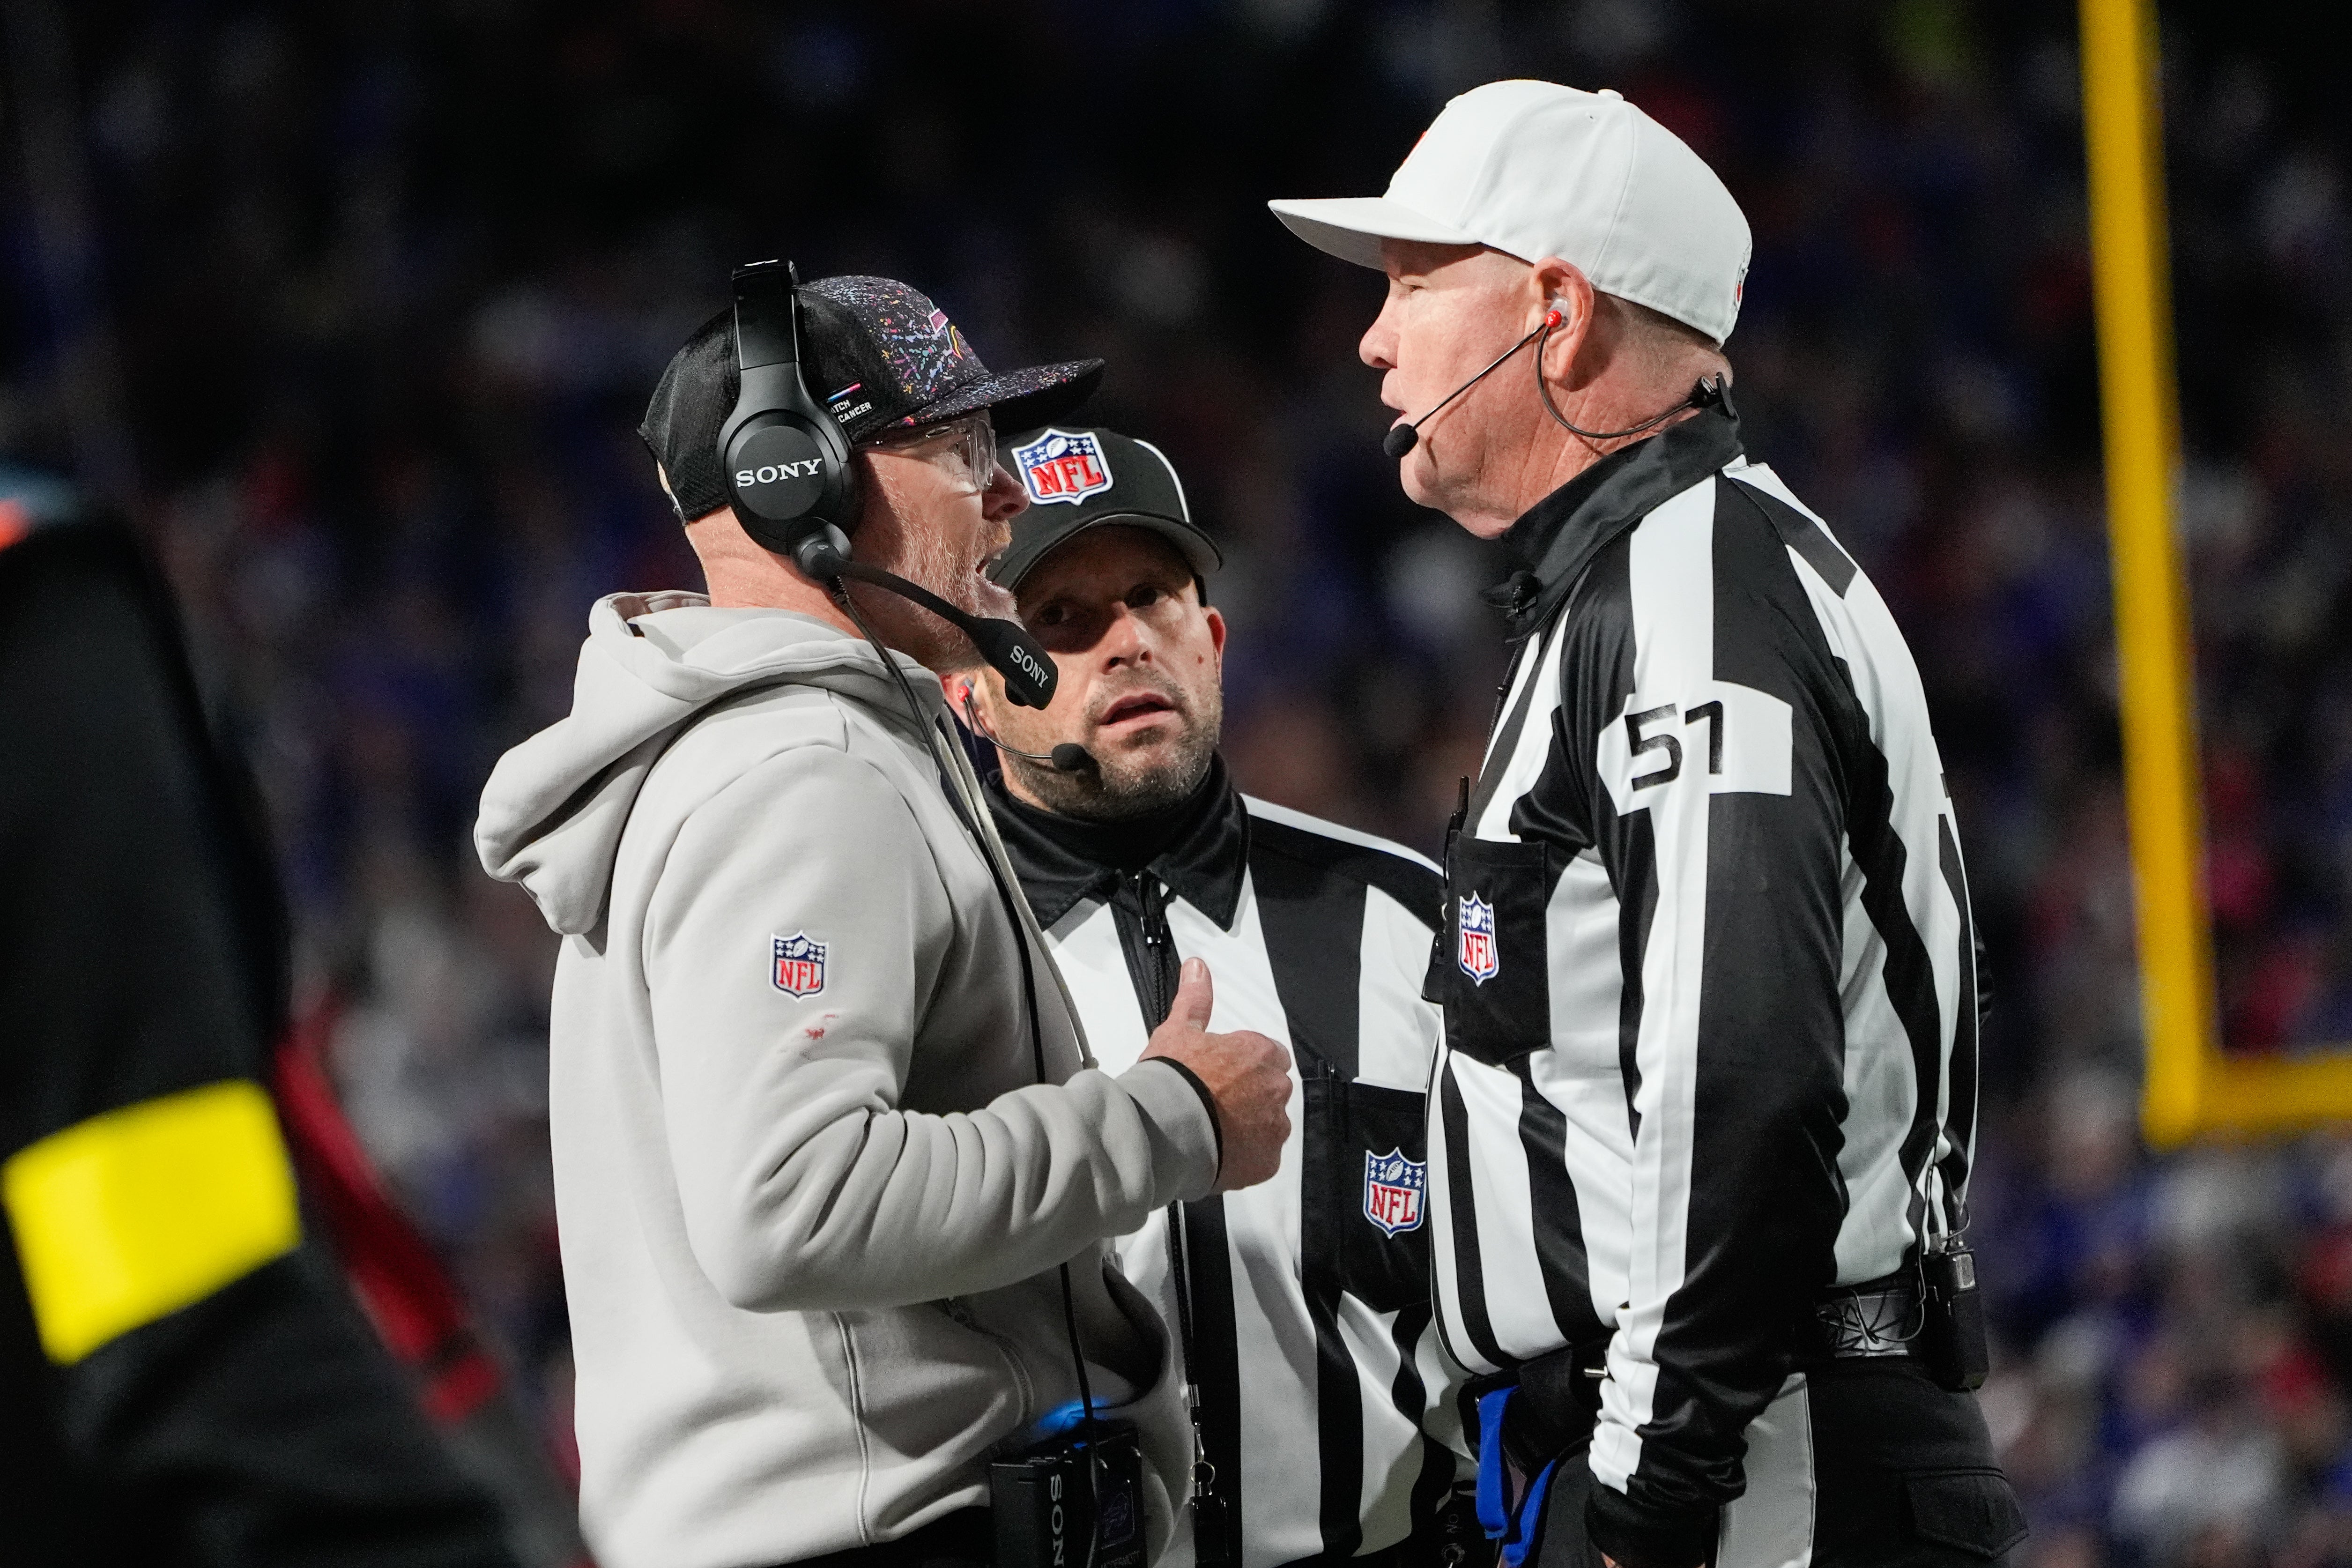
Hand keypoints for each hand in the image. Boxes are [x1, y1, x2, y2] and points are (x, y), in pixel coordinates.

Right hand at [1142, 957, 1290, 1190]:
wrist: (1164, 1128)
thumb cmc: (1173, 1078)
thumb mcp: (1178, 1030)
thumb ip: (1194, 999)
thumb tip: (1197, 967)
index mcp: (1260, 1054)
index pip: (1269, 1055)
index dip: (1245, 1064)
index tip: (1222, 1074)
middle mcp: (1275, 1090)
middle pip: (1270, 1091)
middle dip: (1249, 1096)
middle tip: (1213, 1103)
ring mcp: (1273, 1128)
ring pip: (1268, 1126)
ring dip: (1249, 1127)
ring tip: (1212, 1131)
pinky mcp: (1266, 1162)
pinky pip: (1261, 1158)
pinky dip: (1244, 1157)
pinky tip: (1219, 1152)